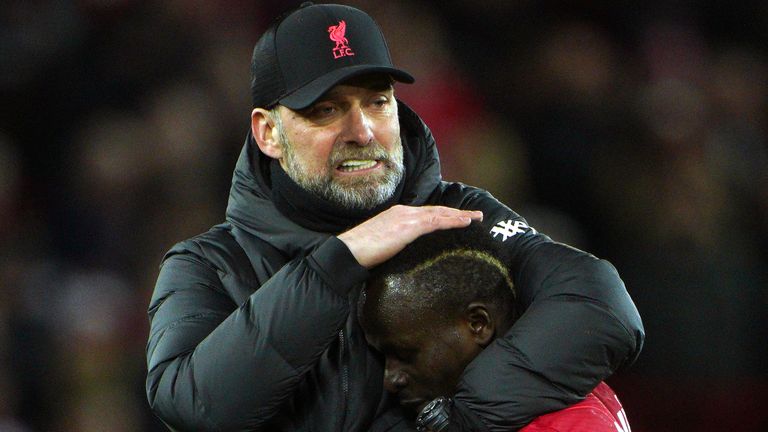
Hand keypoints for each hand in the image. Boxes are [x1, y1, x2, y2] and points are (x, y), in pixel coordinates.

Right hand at [337, 205, 482, 267]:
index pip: (425, 213)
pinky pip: (437, 222)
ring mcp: (407, 217)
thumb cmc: (360, 252)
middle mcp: (403, 212)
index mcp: (397, 214)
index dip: (442, 214)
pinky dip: (453, 221)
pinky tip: (465, 223)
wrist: (349, 251)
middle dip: (456, 212)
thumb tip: (402, 252)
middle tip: (474, 215)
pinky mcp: (410, 227)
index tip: (456, 217)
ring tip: (475, 218)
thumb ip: (395, 243)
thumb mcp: (382, 244)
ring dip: (460, 215)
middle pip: (436, 210)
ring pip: (440, 214)